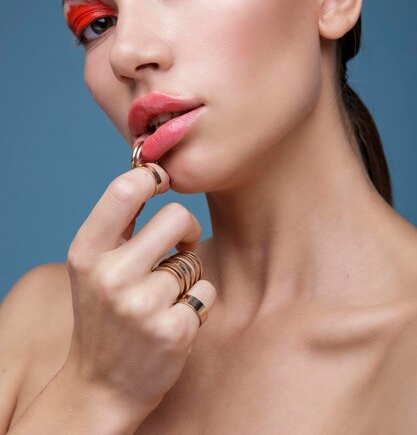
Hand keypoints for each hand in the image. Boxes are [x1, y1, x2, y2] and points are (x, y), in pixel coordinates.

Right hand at [63, 162, 216, 421]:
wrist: (100, 387)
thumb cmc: (102, 314)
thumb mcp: (92, 266)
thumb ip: (117, 225)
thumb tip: (153, 173)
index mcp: (87, 252)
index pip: (126, 190)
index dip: (153, 177)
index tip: (163, 183)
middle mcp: (111, 276)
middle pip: (176, 217)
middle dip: (186, 230)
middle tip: (178, 247)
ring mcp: (141, 306)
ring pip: (195, 259)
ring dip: (188, 275)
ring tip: (163, 299)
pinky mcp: (172, 332)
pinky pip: (207, 291)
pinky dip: (198, 303)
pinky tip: (173, 320)